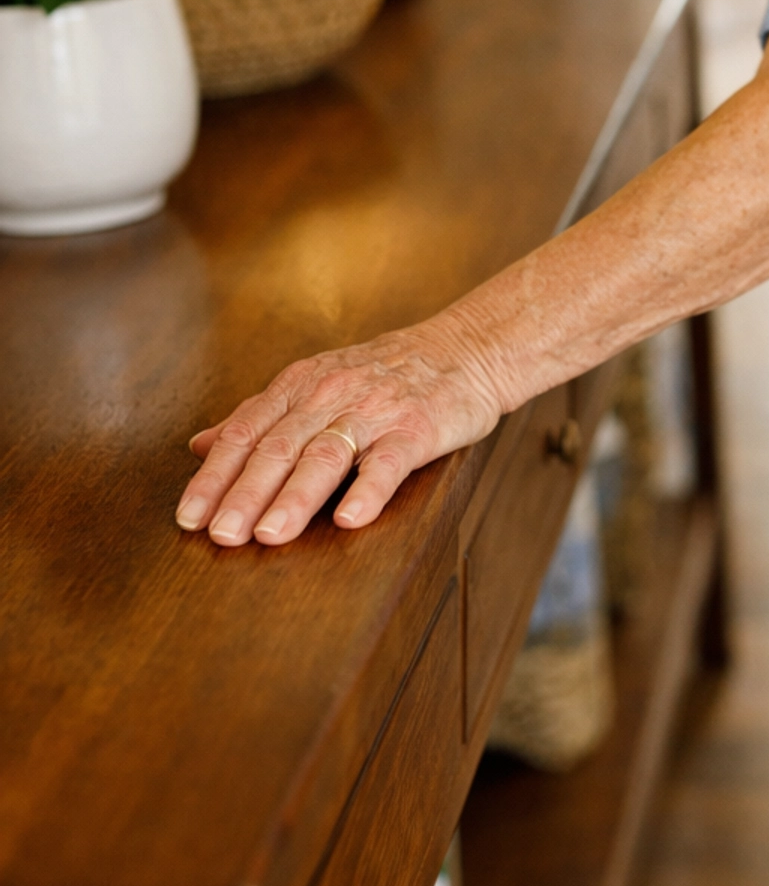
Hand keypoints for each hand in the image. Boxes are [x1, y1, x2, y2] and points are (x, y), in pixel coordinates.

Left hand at [175, 319, 503, 547]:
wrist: (463, 350)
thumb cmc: (384, 374)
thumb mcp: (314, 384)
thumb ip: (260, 417)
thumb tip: (200, 446)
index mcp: (299, 386)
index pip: (246, 433)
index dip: (215, 476)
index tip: (188, 518)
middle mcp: (330, 395)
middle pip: (279, 448)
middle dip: (245, 494)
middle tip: (221, 536)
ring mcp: (374, 411)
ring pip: (326, 455)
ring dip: (294, 497)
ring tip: (269, 534)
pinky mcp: (416, 429)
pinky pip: (389, 461)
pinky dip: (368, 489)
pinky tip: (349, 518)